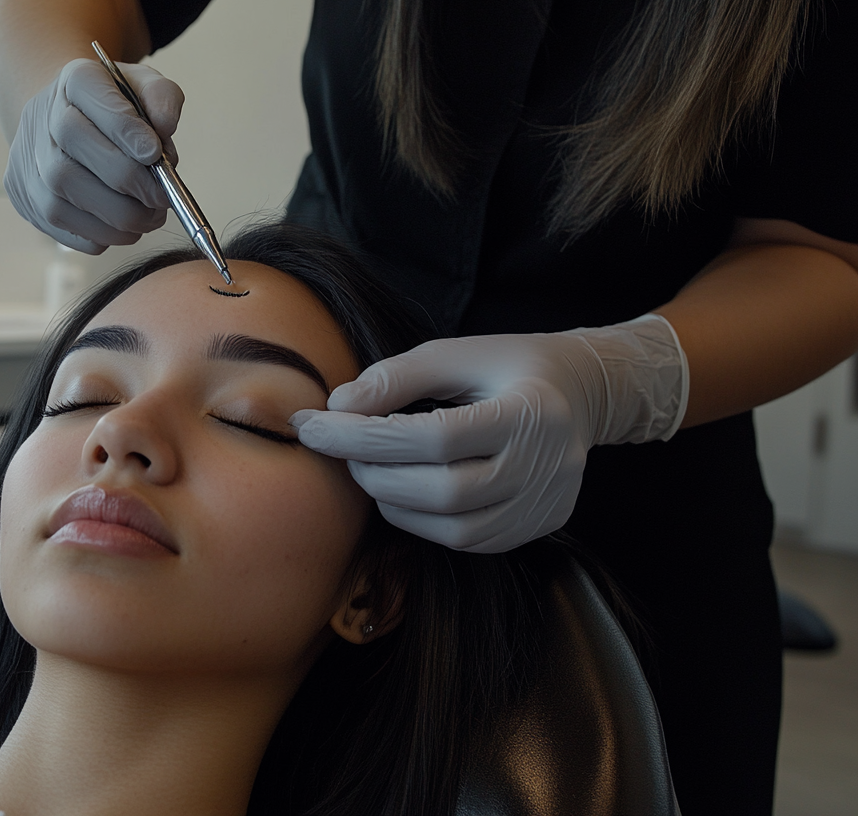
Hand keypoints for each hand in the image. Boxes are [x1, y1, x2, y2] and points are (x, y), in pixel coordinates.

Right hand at [3, 57, 183, 253]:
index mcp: (73, 81)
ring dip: (120, 218)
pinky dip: (105, 235)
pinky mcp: (28, 200)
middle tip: (162, 197)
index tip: (155, 155)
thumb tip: (165, 127)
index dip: (124, 132)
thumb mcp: (142, 86)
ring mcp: (27, 165)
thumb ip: (161, 97)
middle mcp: (40, 120)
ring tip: (150, 216)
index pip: (90, 102)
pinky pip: (68, 231)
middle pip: (73, 162)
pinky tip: (124, 223)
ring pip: (67, 204)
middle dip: (128, 186)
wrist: (67, 118)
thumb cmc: (114, 107)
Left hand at [291, 317, 687, 552]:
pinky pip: (465, 540)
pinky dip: (420, 520)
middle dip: (373, 470)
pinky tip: (401, 490)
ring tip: (366, 466)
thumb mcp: (456, 353)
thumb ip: (397, 376)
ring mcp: (543, 506)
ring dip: (392, 500)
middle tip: (338, 445)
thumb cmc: (509, 367)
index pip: (433, 436)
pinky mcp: (534, 529)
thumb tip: (339, 407)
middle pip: (442, 490)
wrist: (582, 394)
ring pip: (452, 528)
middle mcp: (544, 467)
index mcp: (530, 411)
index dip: (364, 435)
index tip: (311, 424)